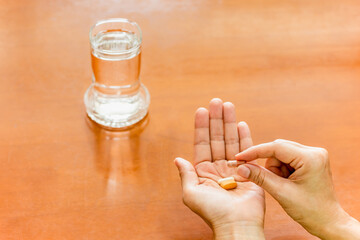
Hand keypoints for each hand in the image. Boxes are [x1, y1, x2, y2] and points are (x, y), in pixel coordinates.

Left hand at [175, 98, 264, 239]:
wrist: (237, 224)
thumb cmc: (213, 212)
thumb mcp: (191, 194)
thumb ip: (186, 174)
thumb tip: (177, 159)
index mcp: (203, 171)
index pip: (201, 143)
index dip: (201, 127)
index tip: (201, 110)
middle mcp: (218, 167)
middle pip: (216, 138)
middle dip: (216, 119)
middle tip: (216, 101)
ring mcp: (234, 167)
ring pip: (231, 140)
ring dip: (229, 122)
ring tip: (228, 105)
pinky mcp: (249, 170)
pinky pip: (246, 150)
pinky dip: (244, 136)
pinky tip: (241, 123)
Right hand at [235, 139, 359, 239]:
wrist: (328, 222)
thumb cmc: (310, 210)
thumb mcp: (281, 193)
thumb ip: (260, 177)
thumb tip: (241, 167)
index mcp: (310, 158)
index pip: (276, 147)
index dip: (255, 152)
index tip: (239, 157)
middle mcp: (314, 152)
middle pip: (278, 149)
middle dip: (269, 165)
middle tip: (266, 180)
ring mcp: (313, 155)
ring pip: (280, 154)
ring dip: (275, 169)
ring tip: (283, 185)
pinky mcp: (310, 160)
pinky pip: (287, 159)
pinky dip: (281, 170)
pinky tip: (287, 183)